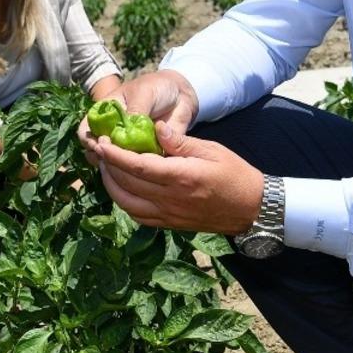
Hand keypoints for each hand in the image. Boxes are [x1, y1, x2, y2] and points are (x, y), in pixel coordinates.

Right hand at [77, 70, 198, 160]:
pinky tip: (150, 165)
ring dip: (123, 167)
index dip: (88, 141)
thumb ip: (134, 111)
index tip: (100, 144)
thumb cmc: (156, 87)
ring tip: (135, 160)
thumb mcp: (144, 93)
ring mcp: (128, 146)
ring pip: (117, 165)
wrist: (181, 93)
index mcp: (104, 115)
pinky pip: (139, 168)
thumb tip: (124, 133)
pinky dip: (142, 170)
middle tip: (116, 156)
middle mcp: (113, 134)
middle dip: (104, 158)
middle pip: (98, 153)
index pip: (85, 131)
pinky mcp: (146, 156)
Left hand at [94, 121, 262, 234]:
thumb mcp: (212, 150)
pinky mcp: (169, 225)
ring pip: (126, 203)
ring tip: (106, 166)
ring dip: (111, 185)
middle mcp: (170, 200)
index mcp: (181, 177)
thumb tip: (155, 127)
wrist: (252, 208)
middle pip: (127, 184)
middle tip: (100, 148)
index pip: (138, 166)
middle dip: (108, 166)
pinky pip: (137, 216)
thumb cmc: (235, 174)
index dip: (115, 155)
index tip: (102, 143)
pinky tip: (122, 187)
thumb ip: (180, 141)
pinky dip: (124, 201)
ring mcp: (168, 215)